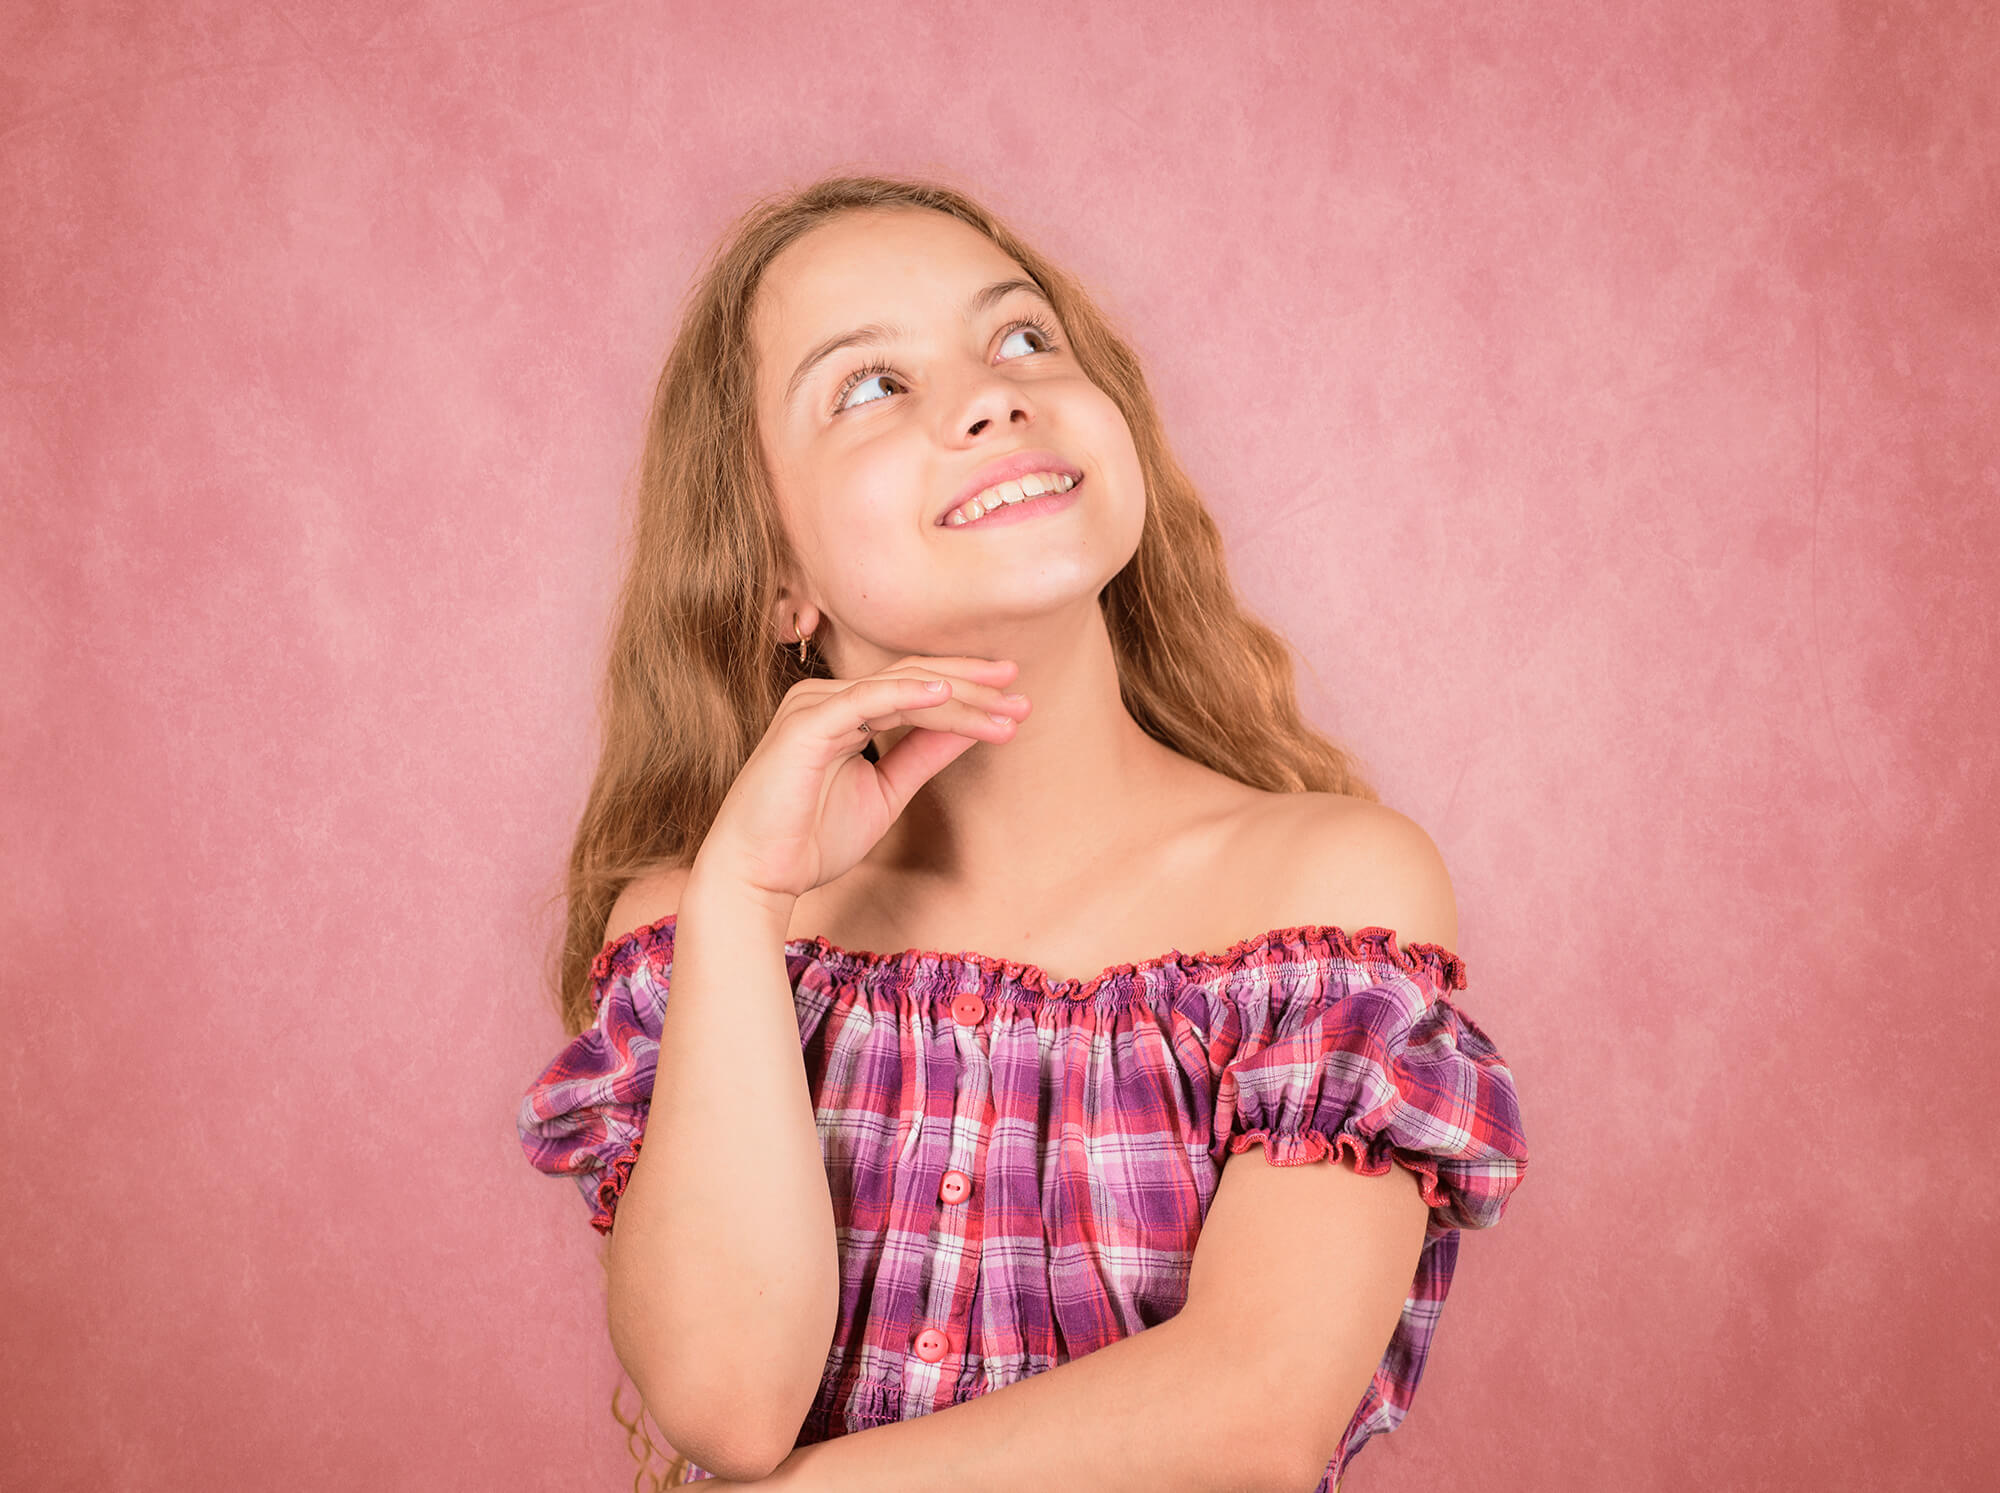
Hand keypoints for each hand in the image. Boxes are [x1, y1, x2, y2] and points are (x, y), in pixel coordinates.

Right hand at [695, 655, 1031, 902]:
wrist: (757, 875)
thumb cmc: (810, 838)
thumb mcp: (886, 792)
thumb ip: (923, 756)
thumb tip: (972, 729)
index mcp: (843, 709)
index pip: (915, 687)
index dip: (967, 691)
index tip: (1015, 702)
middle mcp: (827, 697)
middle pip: (912, 678)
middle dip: (971, 684)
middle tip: (1020, 688)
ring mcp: (814, 706)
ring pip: (900, 689)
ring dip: (958, 697)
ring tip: (1004, 706)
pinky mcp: (806, 725)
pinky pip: (865, 701)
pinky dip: (908, 695)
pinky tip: (947, 696)